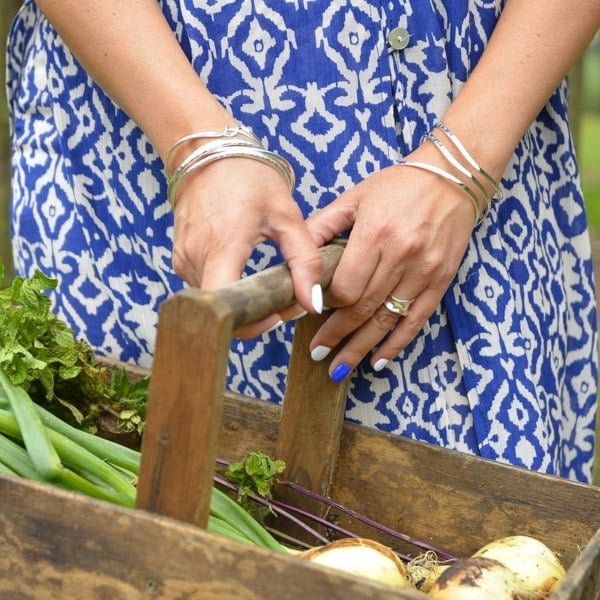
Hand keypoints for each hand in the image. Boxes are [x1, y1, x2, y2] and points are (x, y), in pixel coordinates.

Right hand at [171, 155, 322, 335]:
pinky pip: (206, 286)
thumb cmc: (249, 178)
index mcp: (221, 245)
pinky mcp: (181, 257)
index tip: (275, 315)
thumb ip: (304, 261)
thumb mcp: (286, 216)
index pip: (224, 307)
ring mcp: (183, 258)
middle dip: (254, 312)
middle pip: (222, 308)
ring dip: (242, 300)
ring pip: (215, 300)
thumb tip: (313, 303)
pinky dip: (228, 287)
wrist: (208, 152)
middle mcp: (194, 257)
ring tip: (268, 283)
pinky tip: (247, 272)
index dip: (250, 322)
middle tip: (283, 298)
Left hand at [305, 144, 475, 380]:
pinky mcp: (441, 280)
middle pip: (363, 308)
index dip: (326, 305)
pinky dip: (397, 344)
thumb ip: (323, 226)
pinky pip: (417, 319)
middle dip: (337, 335)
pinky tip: (379, 360)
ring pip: (387, 320)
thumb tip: (295, 253)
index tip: (312, 313)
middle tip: (318, 352)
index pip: (346, 287)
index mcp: (375, 234)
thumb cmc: (398, 185)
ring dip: (362, 347)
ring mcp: (424, 271)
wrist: (453, 177)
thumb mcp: (355, 197)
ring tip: (339, 367)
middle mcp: (401, 256)